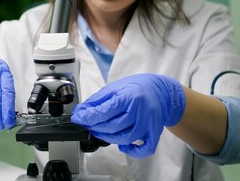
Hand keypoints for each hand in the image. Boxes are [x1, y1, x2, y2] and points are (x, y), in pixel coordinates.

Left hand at [71, 73, 185, 157]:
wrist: (161, 92)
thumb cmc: (137, 88)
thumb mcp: (115, 88)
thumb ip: (97, 100)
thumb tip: (81, 111)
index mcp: (129, 97)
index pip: (104, 112)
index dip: (87, 117)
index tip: (77, 118)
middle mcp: (140, 112)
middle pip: (112, 126)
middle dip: (94, 127)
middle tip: (86, 124)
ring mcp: (148, 124)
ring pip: (124, 138)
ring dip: (107, 138)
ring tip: (98, 131)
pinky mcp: (154, 133)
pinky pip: (144, 148)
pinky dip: (132, 151)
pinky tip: (122, 146)